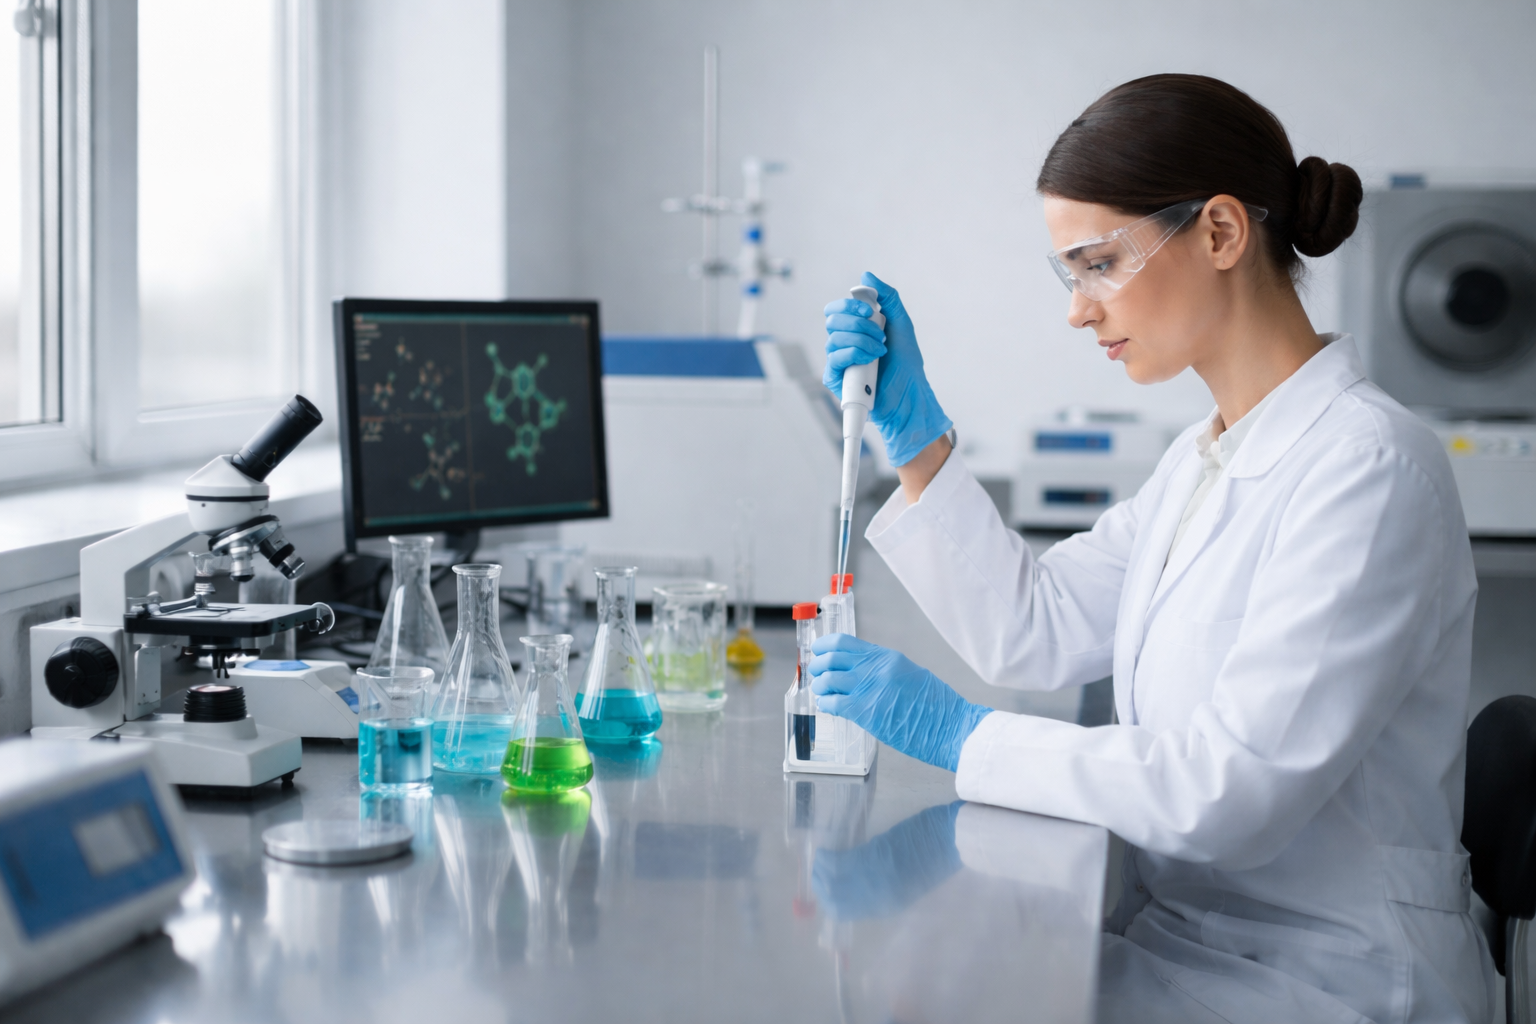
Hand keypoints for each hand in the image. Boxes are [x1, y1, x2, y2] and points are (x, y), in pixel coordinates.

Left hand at [808, 634, 990, 771]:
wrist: (951, 726)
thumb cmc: (936, 705)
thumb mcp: (909, 674)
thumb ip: (883, 670)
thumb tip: (859, 671)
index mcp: (886, 657)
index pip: (843, 642)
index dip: (824, 646)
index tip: (817, 651)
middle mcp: (875, 668)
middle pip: (830, 659)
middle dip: (817, 667)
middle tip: (817, 675)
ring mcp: (870, 689)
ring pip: (827, 681)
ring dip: (820, 688)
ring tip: (823, 694)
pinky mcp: (866, 712)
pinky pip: (833, 704)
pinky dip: (826, 705)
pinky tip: (828, 708)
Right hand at [812, 801, 963, 920]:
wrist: (954, 839)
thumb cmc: (936, 858)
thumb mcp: (908, 884)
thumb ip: (883, 887)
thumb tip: (857, 881)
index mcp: (889, 905)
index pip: (846, 913)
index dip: (829, 902)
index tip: (823, 888)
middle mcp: (878, 896)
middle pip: (834, 900)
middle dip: (820, 887)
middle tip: (817, 872)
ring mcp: (875, 876)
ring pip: (832, 881)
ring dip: (820, 871)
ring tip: (820, 859)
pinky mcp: (875, 854)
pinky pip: (840, 861)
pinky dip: (827, 856)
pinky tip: (824, 849)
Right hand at [823, 271, 952, 466]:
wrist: (910, 394)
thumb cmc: (906, 363)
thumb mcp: (901, 323)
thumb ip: (887, 297)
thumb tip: (866, 275)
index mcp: (854, 329)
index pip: (836, 309)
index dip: (849, 306)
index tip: (871, 312)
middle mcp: (843, 344)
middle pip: (832, 320)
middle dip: (859, 324)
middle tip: (881, 334)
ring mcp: (838, 361)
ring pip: (834, 338)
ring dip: (863, 341)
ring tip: (881, 351)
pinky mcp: (835, 379)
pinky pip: (836, 358)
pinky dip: (856, 354)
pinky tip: (871, 362)